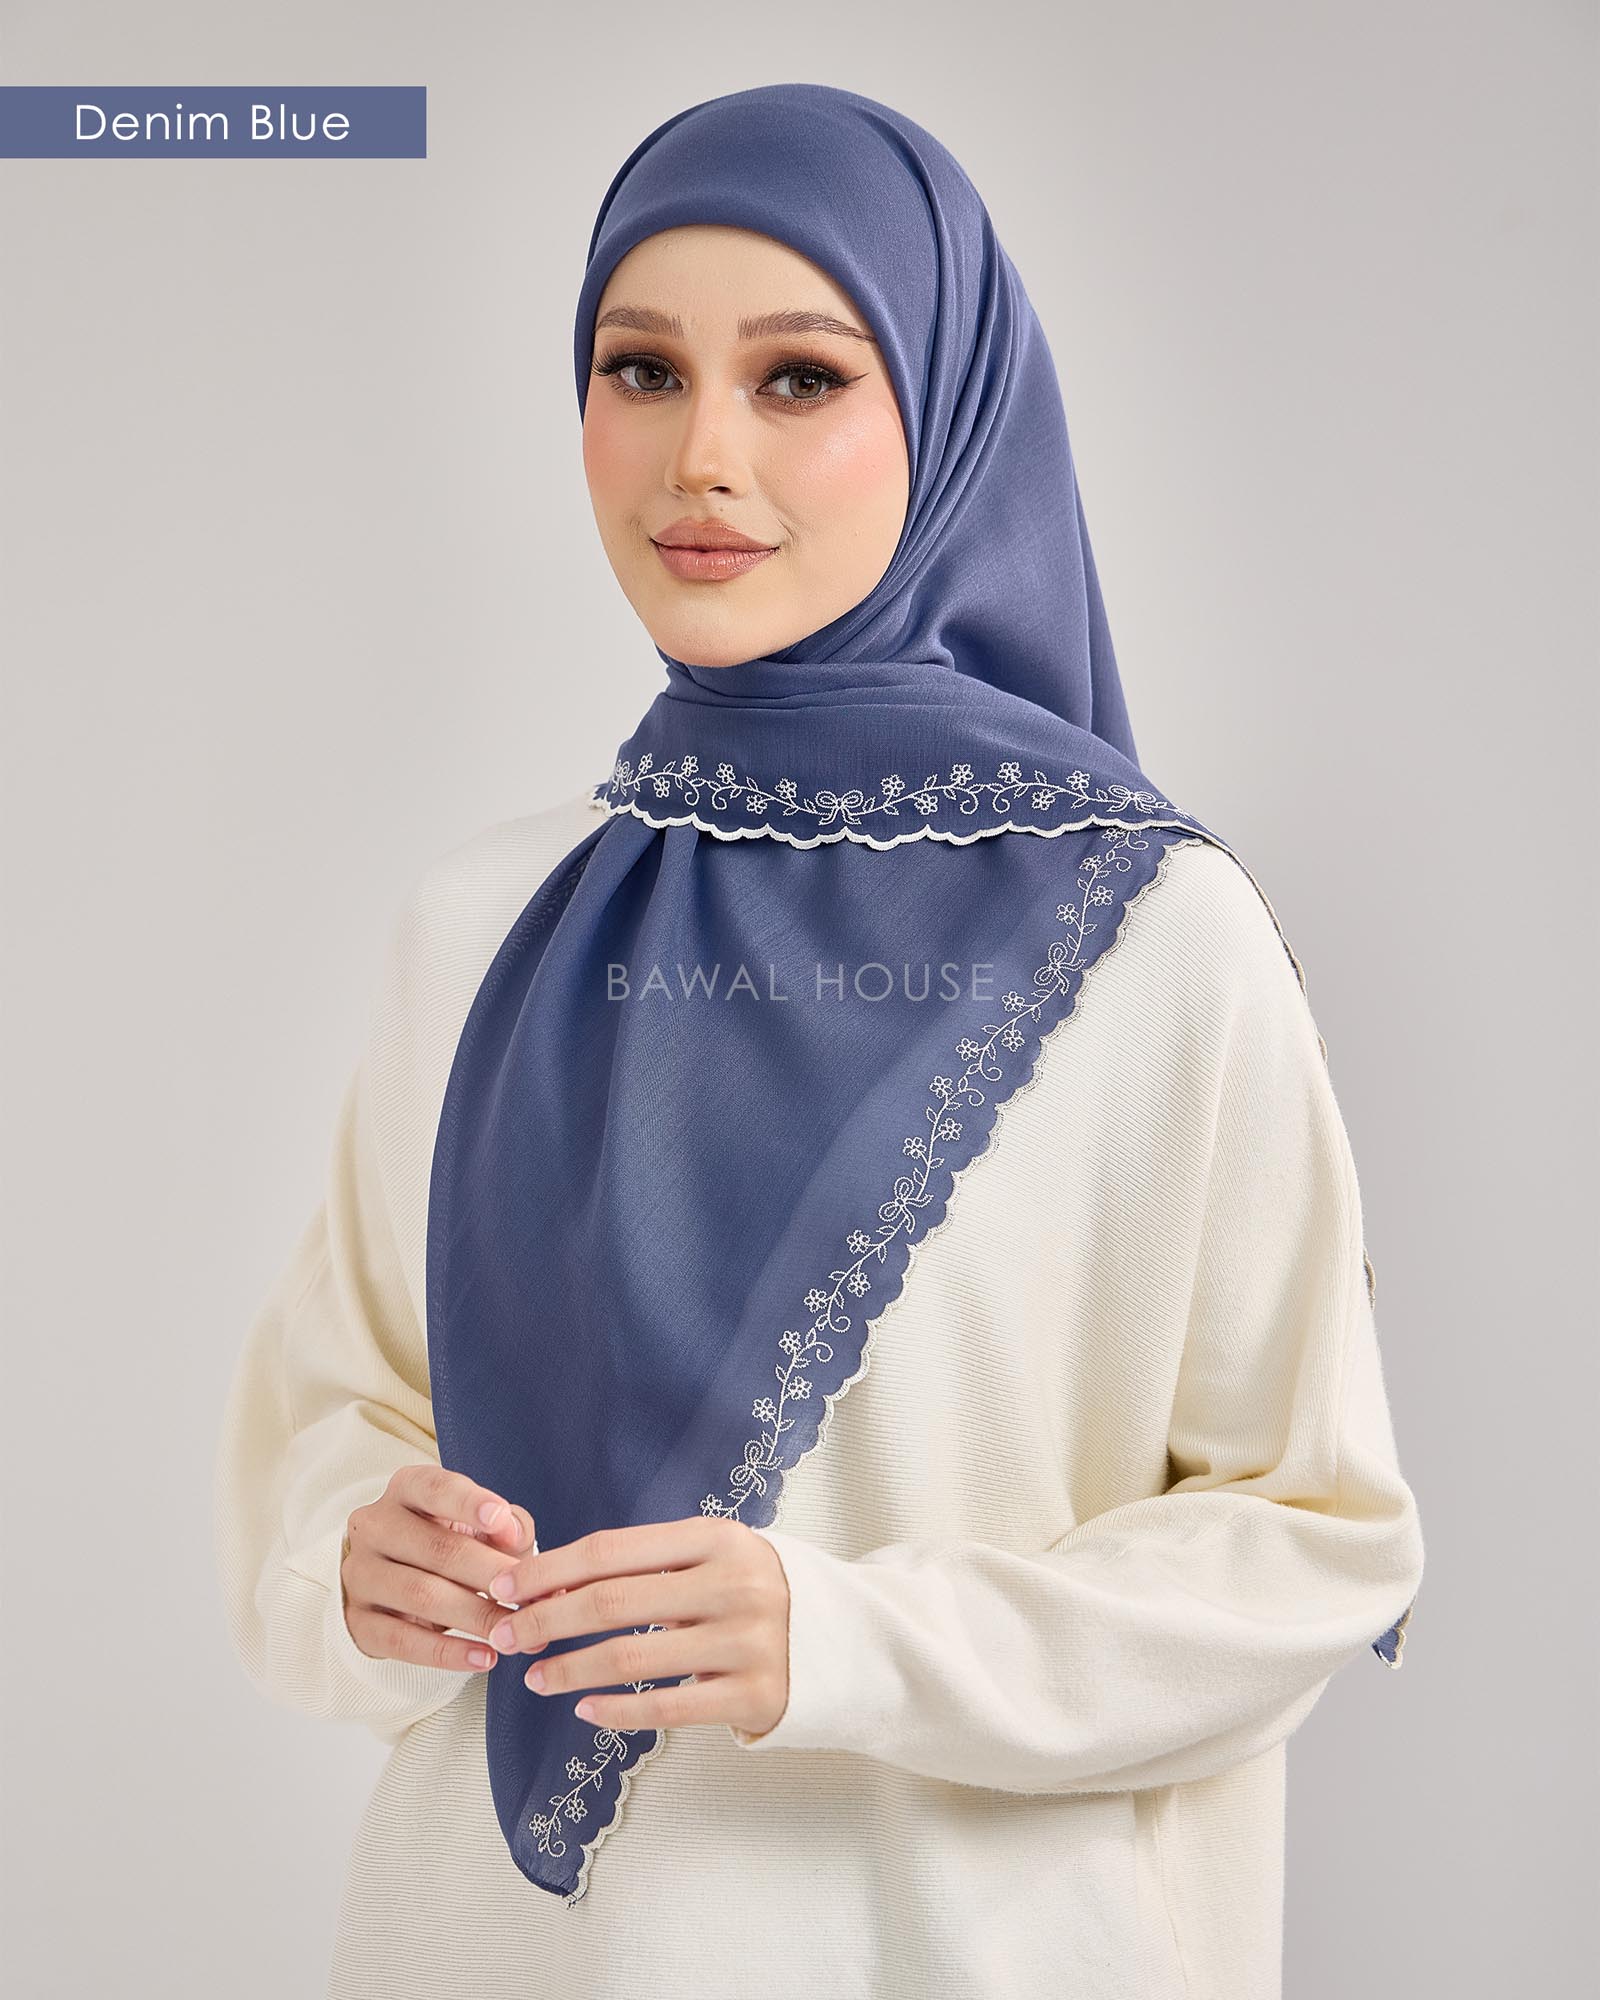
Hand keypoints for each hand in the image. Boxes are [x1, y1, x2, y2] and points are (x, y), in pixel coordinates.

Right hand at [341, 1464, 537, 1672]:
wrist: (392, 1579)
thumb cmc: (447, 1541)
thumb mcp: (477, 1523)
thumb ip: (505, 1525)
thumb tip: (516, 1536)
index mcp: (405, 1489)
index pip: (435, 1489)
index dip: (469, 1503)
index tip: (502, 1519)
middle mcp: (375, 1526)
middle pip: (436, 1549)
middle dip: (489, 1574)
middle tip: (530, 1596)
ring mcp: (360, 1575)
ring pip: (420, 1595)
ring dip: (475, 1615)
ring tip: (514, 1631)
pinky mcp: (357, 1621)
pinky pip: (403, 1641)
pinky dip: (448, 1653)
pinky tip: (484, 1657)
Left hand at [485, 1516, 790, 1736]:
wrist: (851, 1640)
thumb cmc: (761, 1592)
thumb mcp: (720, 1557)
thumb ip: (654, 1565)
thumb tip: (555, 1583)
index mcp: (717, 1538)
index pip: (611, 1551)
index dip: (550, 1570)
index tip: (506, 1587)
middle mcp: (733, 1584)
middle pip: (612, 1602)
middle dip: (545, 1620)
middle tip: (505, 1636)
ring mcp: (747, 1641)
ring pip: (632, 1658)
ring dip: (570, 1670)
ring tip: (535, 1677)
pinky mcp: (756, 1695)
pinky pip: (667, 1707)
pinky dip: (616, 1711)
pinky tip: (584, 1709)